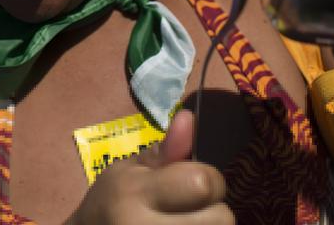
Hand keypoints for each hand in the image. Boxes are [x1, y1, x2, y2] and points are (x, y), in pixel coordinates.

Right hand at [67, 110, 232, 223]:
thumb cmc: (110, 203)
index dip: (206, 178)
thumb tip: (190, 118)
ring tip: (184, 223)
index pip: (203, 183)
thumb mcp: (128, 170)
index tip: (188, 183)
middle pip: (222, 218)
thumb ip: (165, 150)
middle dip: (213, 210)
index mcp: (134, 194)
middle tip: (187, 210)